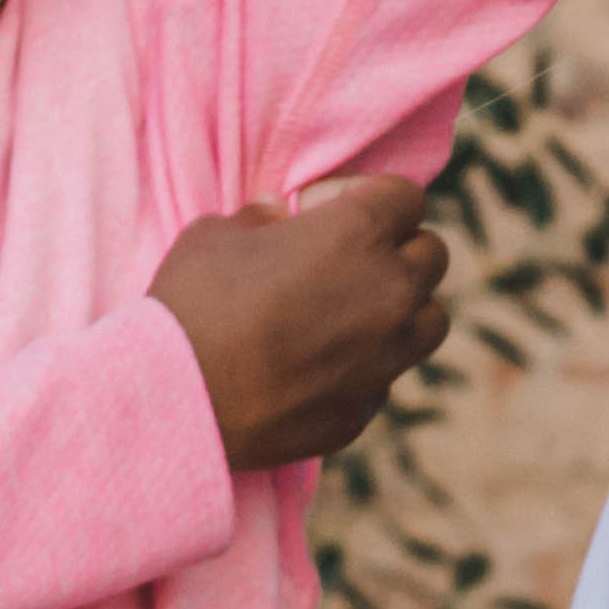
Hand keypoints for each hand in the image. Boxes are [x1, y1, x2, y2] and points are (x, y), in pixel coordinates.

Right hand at [151, 174, 451, 471]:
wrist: (175, 400)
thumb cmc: (191, 303)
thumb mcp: (214, 236)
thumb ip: (259, 220)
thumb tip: (277, 216)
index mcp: (357, 234)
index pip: (406, 198)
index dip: (375, 199)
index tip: (341, 210)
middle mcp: (389, 293)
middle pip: (433, 256)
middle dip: (399, 251)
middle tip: (354, 261)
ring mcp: (384, 358)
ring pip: (430, 321)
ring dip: (403, 312)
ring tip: (356, 316)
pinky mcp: (364, 411)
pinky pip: (385, 378)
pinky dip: (365, 368)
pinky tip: (317, 368)